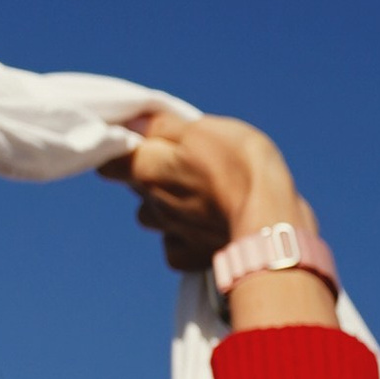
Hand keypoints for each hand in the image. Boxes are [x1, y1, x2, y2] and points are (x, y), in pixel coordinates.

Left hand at [99, 108, 315, 273]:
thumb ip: (162, 126)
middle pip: (138, 186)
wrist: (270, 219)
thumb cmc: (238, 165)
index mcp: (147, 170)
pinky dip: (186, 234)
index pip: (109, 162)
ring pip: (155, 216)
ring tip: (201, 192)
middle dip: (153, 172)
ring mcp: (169, 233)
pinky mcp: (188, 257)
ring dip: (168, 205)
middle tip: (185, 160)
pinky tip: (208, 223)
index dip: (119, 149)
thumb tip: (133, 122)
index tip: (138, 138)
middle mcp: (151, 205)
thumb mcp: (201, 129)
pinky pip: (176, 243)